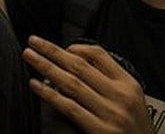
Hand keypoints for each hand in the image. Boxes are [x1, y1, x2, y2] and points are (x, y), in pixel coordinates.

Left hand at [23, 35, 152, 133]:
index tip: (57, 47)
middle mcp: (120, 96)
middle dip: (52, 51)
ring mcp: (110, 114)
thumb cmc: (135, 129)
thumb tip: (75, 62)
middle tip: (33, 41)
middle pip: (79, 66)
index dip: (74, 47)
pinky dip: (50, 95)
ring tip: (29, 57)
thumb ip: (109, 81)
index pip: (99, 55)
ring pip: (71, 83)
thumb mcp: (131, 99)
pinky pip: (69, 108)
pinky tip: (36, 85)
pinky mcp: (100, 131)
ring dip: (46, 67)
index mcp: (128, 84)